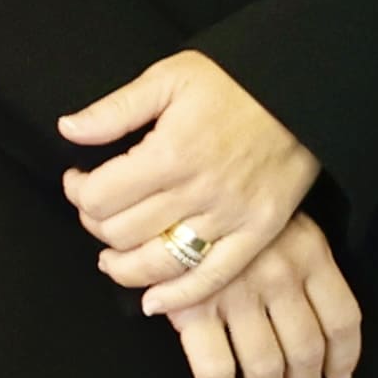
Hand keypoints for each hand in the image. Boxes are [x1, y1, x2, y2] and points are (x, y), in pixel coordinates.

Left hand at [63, 50, 320, 300]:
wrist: (308, 90)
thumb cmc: (236, 80)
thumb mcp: (170, 76)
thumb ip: (116, 108)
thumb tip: (68, 130)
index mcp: (171, 154)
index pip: (98, 198)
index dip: (77, 192)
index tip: (80, 179)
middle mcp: (199, 192)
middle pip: (121, 233)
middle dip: (97, 223)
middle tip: (103, 208)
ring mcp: (231, 217)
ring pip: (157, 263)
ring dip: (123, 266)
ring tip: (114, 254)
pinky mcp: (259, 231)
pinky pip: (212, 277)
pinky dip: (179, 296)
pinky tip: (153, 301)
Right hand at [161, 213, 363, 377]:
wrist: (181, 187)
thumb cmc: (239, 209)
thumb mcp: (289, 225)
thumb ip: (308, 268)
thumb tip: (326, 330)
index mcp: (311, 255)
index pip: (342, 319)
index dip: (344, 356)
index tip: (340, 377)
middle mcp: (280, 278)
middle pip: (306, 349)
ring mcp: (237, 295)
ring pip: (265, 366)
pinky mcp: (194, 309)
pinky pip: (216, 367)